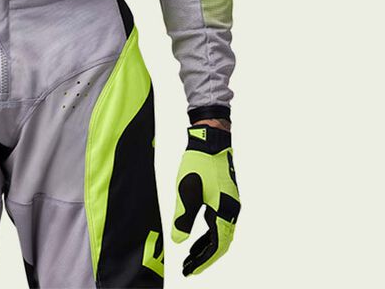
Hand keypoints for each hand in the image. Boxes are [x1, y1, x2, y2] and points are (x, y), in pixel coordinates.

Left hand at [172, 126, 240, 275]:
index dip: (203, 260)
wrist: (210, 140)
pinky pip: (219, 223)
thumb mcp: (186, 191)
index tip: (190, 270)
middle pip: (220, 243)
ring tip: (192, 257)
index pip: (216, 246)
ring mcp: (230, 204)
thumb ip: (183, 218)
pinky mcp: (225, 197)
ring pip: (220, 234)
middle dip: (205, 258)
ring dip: (206, 247)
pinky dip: (209, 234)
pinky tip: (199, 237)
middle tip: (189, 268)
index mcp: (224, 211)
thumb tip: (179, 241)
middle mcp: (231, 210)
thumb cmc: (198, 163)